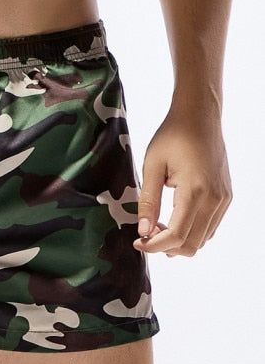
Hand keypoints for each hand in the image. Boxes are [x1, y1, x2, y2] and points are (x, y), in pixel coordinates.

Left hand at [133, 108, 231, 256]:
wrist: (199, 117)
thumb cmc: (172, 136)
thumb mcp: (152, 166)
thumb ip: (148, 201)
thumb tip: (143, 230)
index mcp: (195, 191)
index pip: (177, 235)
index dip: (155, 246)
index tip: (137, 242)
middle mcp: (215, 199)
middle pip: (192, 244)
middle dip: (166, 247)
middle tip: (144, 234)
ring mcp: (223, 199)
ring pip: (203, 239)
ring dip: (178, 241)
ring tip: (155, 225)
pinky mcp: (225, 196)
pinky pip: (210, 226)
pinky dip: (191, 231)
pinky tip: (171, 219)